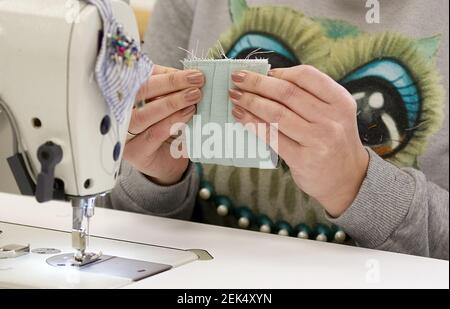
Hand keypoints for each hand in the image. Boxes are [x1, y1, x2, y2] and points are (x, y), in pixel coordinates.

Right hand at [124, 65, 204, 185]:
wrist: (169, 161)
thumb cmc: (170, 129)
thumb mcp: (169, 104)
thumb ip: (172, 90)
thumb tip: (190, 74)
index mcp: (126, 95)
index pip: (141, 78)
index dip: (165, 73)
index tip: (191, 71)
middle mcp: (119, 113)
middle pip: (138, 92)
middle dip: (170, 83)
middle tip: (196, 80)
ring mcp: (124, 134)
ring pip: (143, 115)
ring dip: (172, 103)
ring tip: (194, 96)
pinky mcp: (133, 152)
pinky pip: (153, 133)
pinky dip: (172, 121)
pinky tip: (188, 113)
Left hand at [229, 65, 368, 216]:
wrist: (348, 179)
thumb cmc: (333, 141)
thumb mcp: (334, 114)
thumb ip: (310, 97)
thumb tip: (268, 79)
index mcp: (340, 101)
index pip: (306, 76)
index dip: (279, 72)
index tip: (261, 72)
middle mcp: (331, 119)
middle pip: (287, 92)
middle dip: (257, 83)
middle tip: (238, 79)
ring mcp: (318, 140)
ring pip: (276, 113)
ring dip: (251, 102)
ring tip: (235, 97)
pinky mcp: (303, 159)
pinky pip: (272, 137)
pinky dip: (253, 124)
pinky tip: (241, 118)